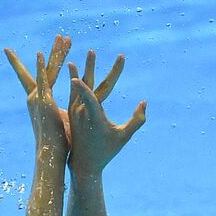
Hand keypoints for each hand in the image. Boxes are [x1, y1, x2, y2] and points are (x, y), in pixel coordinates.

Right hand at [4, 36, 70, 156]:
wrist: (50, 154)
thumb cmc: (58, 142)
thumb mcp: (62, 122)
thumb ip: (65, 112)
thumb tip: (72, 111)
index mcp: (42, 100)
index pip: (39, 76)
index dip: (33, 63)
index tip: (22, 49)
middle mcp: (38, 96)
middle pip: (47, 68)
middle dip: (55, 52)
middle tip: (62, 36)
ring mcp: (39, 98)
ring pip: (48, 71)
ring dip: (56, 54)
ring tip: (63, 37)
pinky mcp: (43, 102)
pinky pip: (43, 82)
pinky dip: (40, 68)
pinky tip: (39, 54)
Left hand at [66, 49, 146, 176]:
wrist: (84, 163)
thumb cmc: (106, 150)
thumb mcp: (124, 137)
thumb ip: (136, 120)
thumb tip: (144, 103)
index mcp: (92, 117)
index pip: (91, 96)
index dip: (88, 83)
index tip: (82, 72)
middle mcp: (80, 112)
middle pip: (86, 84)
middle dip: (90, 67)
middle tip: (92, 51)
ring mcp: (74, 111)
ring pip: (77, 86)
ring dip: (80, 69)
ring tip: (82, 55)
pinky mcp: (71, 112)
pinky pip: (73, 91)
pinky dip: (74, 80)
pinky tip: (73, 70)